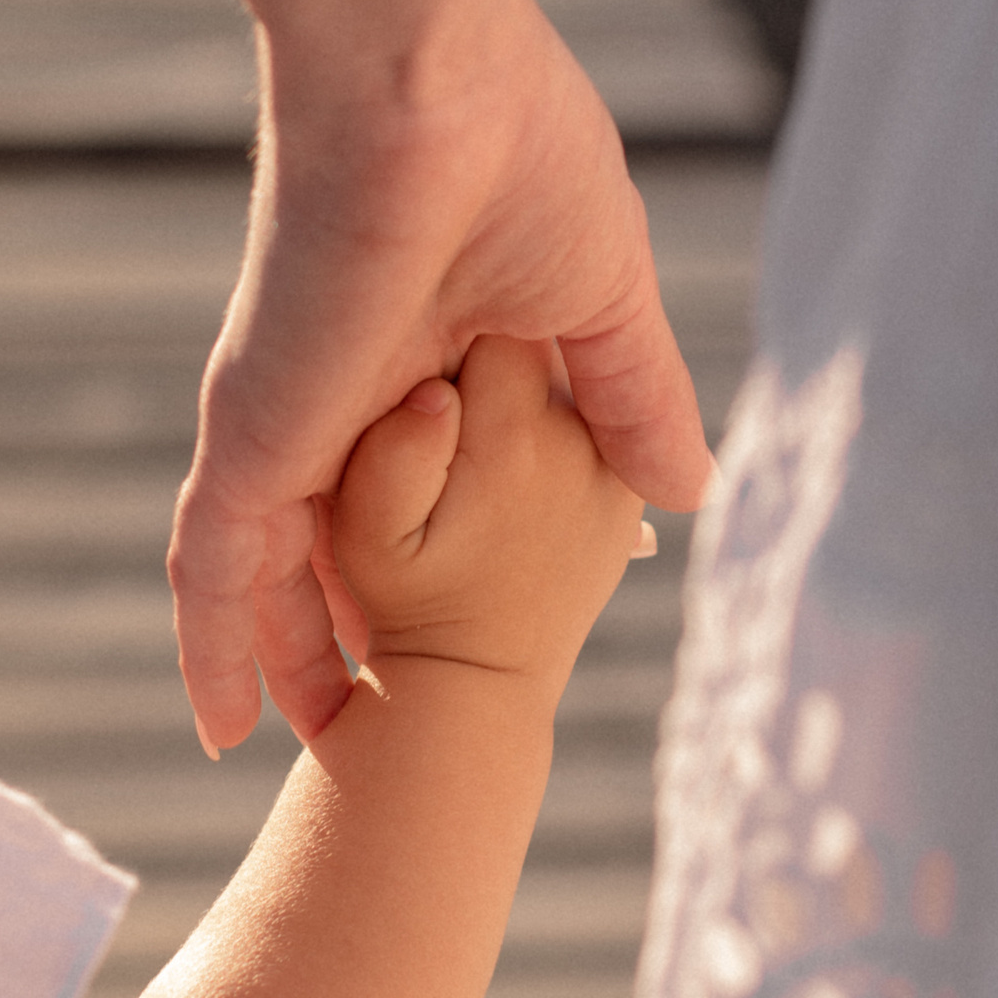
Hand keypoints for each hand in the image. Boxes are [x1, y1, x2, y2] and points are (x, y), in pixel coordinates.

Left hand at [169, 0, 711, 751]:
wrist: (419, 62)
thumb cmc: (513, 143)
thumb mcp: (601, 301)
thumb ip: (633, 396)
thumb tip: (685, 488)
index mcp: (419, 357)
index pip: (416, 490)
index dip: (429, 565)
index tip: (461, 634)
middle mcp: (341, 396)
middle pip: (330, 539)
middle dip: (346, 626)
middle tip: (370, 718)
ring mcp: (287, 417)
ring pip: (259, 570)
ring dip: (276, 661)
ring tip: (305, 748)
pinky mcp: (251, 428)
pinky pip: (210, 562)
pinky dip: (213, 643)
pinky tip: (220, 722)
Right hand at [331, 334, 644, 698]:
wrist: (479, 676)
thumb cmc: (404, 597)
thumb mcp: (366, 536)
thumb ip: (389, 452)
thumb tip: (435, 389)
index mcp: (513, 433)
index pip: (487, 320)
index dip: (443, 332)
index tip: (416, 370)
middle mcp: (581, 438)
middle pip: (530, 340)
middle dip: (482, 357)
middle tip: (444, 406)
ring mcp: (617, 464)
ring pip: (562, 375)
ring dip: (519, 391)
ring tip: (475, 443)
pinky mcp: (631, 488)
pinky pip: (591, 417)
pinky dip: (551, 424)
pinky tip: (509, 464)